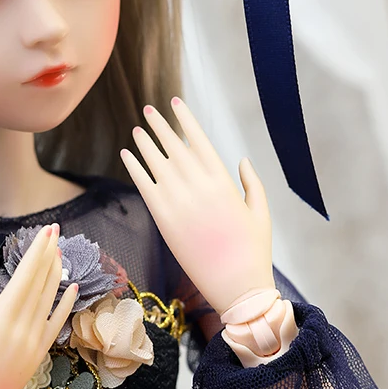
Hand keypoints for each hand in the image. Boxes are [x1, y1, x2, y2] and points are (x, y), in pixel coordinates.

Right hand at [0, 224, 78, 388]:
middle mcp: (21, 335)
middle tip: (55, 231)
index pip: (24, 281)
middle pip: (40, 287)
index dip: (36, 255)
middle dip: (48, 257)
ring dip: (55, 276)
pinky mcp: (34, 361)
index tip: (46, 233)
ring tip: (60, 251)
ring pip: (49, 304)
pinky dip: (65, 307)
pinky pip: (55, 328)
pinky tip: (71, 289)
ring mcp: (32, 349)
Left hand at [119, 98, 273, 315]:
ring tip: (137, 128)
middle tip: (149, 109)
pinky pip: (144, 186)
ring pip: (156, 162)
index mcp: (223, 182)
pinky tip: (126, 154)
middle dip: (160, 125)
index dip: (185, 119)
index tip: (176, 103)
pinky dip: (134, 167)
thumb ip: (252, 183)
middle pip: (174, 146)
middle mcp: (198, 187)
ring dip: (145, 142)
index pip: (199, 140)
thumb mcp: (261, 212)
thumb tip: (241, 160)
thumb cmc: (253, 250)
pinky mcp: (163, 220)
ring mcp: (178, 203)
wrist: (236, 286)